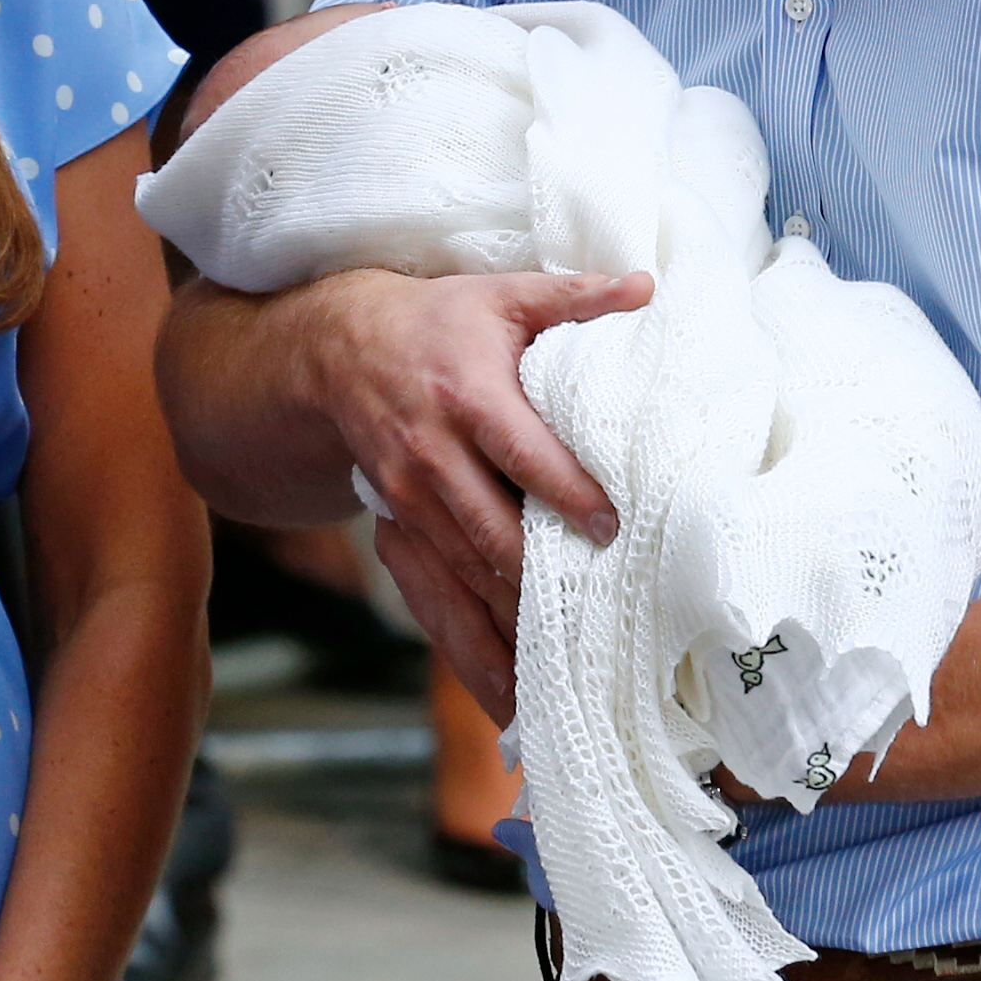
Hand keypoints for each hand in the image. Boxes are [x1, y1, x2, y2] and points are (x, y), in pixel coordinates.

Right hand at [291, 266, 646, 721]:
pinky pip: (434, 595)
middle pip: (490, 529)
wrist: (334, 350)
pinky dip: (470, 645)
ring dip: (508, 625)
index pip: (520, 451)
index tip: (609, 528)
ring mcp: (409, 498)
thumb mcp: (500, 295)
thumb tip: (646, 287)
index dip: (563, 491)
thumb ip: (574, 297)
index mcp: (465, 394)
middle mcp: (432, 454)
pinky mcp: (397, 527)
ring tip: (560, 672)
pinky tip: (507, 692)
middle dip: (539, 580)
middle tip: (599, 618)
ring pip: (462, 574)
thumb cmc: (436, 320)